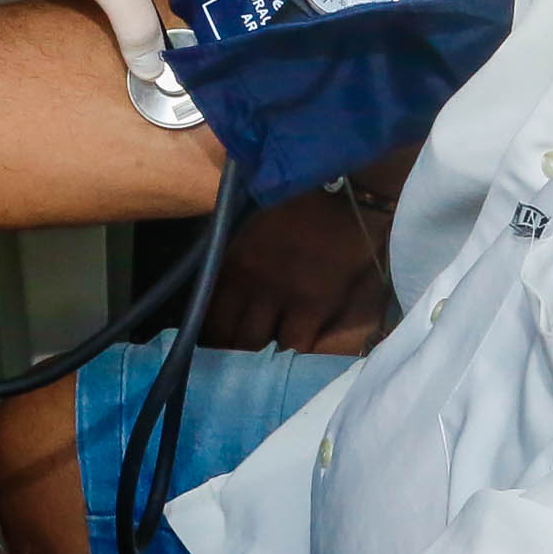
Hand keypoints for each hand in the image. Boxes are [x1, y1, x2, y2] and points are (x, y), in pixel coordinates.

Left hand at [196, 188, 395, 354]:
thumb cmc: (298, 209)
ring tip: (270, 348)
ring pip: (259, 345)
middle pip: (231, 336)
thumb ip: (235, 264)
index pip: (208, 315)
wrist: (344, 199)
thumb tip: (222, 297)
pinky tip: (297, 343)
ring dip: (263, 350)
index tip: (217, 342)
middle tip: (242, 354)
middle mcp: (250, 282)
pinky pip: (295, 345)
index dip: (212, 335)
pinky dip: (294, 348)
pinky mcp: (314, 305)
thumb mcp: (252, 232)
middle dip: (234, 349)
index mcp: (233, 262)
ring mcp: (282, 295)